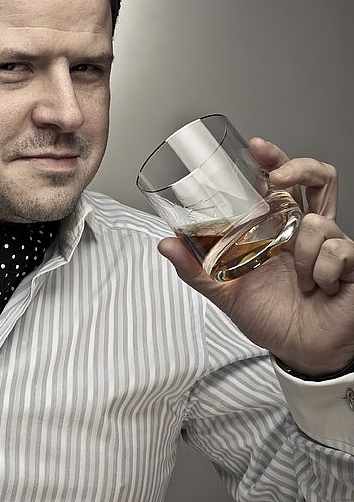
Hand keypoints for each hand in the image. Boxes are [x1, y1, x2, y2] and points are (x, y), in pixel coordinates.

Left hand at [158, 137, 353, 375]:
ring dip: (301, 253)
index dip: (273, 161)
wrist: (304, 353)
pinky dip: (321, 273)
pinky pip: (336, 252)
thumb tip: (165, 244)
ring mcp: (332, 244)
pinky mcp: (352, 262)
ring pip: (318, 221)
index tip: (255, 148)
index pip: (280, 185)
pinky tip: (319, 289)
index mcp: (278, 231)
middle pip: (317, 179)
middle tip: (276, 177)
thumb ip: (196, 270)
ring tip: (299, 280)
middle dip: (299, 168)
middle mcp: (307, 231)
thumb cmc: (272, 318)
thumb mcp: (226, 293)